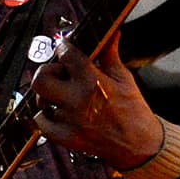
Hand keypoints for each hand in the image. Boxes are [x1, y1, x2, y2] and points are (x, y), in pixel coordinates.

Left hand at [36, 44, 171, 169]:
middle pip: (41, 79)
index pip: (66, 55)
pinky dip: (46, 117)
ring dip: (48, 96)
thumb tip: (112, 33)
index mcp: (92, 81)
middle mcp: (77, 100)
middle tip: (59, 74)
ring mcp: (69, 121)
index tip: (64, 46)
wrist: (139, 145)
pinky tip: (58, 113)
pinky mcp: (66, 137)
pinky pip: (42, 123)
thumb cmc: (134, 111)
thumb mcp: (124, 79)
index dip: (64, 47)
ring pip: (40, 101)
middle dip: (47, 72)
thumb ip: (110, 55)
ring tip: (62, 96)